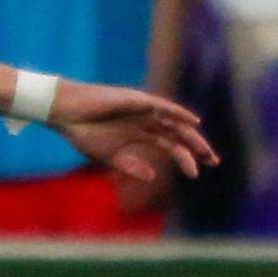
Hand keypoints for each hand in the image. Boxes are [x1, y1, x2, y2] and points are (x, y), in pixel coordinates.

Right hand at [52, 82, 216, 183]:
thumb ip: (131, 166)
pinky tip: (192, 121)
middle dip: (197, 147)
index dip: (185, 158)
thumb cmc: (82, 132)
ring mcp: (141, 109)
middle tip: (214, 162)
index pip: (169, 145)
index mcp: (139, 133)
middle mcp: (144, 120)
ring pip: (174, 121)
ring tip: (206, 151)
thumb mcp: (109, 157)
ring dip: (192, 134)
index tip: (196, 174)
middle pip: (177, 133)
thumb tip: (153, 177)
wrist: (63, 113)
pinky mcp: (135, 100)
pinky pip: (162, 106)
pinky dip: (178, 112)